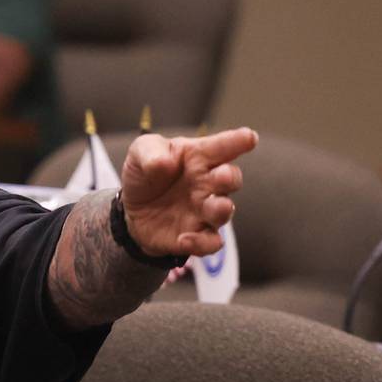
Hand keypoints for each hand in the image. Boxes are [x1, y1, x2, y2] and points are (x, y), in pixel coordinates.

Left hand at [120, 128, 256, 256]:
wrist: (132, 209)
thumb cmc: (146, 174)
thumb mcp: (140, 153)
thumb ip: (150, 152)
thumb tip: (165, 163)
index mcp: (199, 156)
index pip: (222, 146)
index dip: (238, 141)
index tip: (249, 138)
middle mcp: (208, 182)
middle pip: (231, 179)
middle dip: (230, 177)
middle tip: (222, 175)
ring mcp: (205, 210)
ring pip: (224, 211)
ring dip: (222, 210)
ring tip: (216, 207)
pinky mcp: (197, 234)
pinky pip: (209, 243)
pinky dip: (201, 243)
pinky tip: (183, 239)